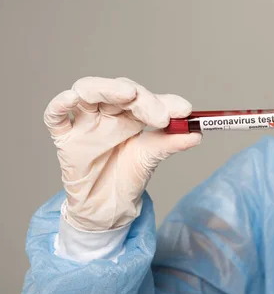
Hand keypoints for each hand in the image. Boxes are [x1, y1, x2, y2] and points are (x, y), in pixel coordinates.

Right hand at [43, 77, 201, 230]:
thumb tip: (197, 134)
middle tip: (160, 115)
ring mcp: (86, 122)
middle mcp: (109, 112)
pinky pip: (56, 116)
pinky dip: (60, 104)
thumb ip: (171, 143)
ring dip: (107, 89)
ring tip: (127, 94)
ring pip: (88, 91)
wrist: (106, 204)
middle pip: (120, 90)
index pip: (147, 98)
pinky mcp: (66, 137)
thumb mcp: (152, 157)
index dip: (166, 102)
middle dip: (142, 98)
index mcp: (133, 113)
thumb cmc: (128, 175)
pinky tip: (72, 98)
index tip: (185, 111)